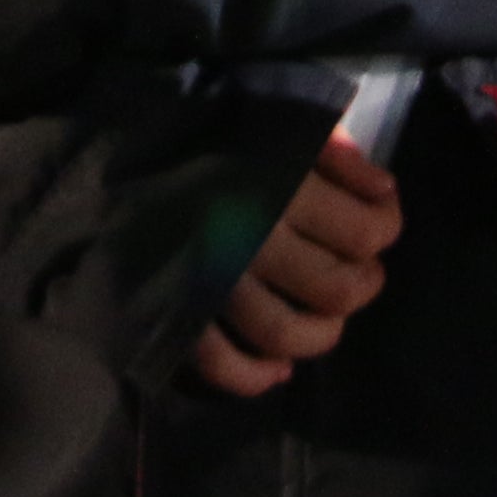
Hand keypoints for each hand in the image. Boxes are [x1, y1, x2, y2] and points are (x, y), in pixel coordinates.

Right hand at [190, 130, 403, 395]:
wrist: (109, 158)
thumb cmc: (201, 137)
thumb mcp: (269, 120)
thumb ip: (327, 149)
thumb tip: (382, 189)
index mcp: (277, 186)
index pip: (363, 231)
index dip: (387, 226)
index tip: (383, 215)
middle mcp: (251, 238)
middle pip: (333, 289)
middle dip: (362, 284)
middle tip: (364, 271)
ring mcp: (213, 281)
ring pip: (284, 332)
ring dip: (321, 335)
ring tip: (330, 317)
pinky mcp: (179, 310)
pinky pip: (220, 362)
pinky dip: (254, 376)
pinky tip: (278, 370)